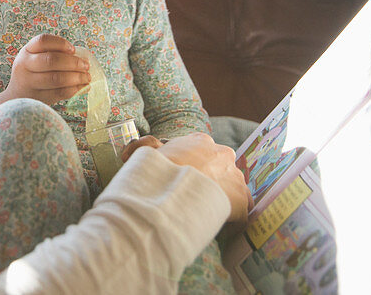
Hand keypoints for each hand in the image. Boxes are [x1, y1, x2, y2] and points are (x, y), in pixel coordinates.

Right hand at [0, 34, 89, 122]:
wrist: (16, 97)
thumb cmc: (33, 73)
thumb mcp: (35, 59)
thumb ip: (53, 54)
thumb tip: (82, 58)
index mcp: (26, 51)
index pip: (43, 41)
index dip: (61, 43)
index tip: (73, 49)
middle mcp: (25, 65)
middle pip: (51, 60)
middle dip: (73, 62)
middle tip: (86, 65)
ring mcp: (30, 83)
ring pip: (56, 78)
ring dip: (77, 77)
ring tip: (87, 77)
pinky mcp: (38, 98)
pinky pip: (60, 93)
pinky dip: (75, 90)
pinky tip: (83, 87)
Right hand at [124, 133, 249, 224]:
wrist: (171, 190)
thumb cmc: (157, 170)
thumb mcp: (147, 153)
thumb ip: (145, 147)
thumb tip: (129, 153)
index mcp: (201, 141)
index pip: (203, 153)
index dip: (194, 168)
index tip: (185, 181)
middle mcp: (223, 154)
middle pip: (221, 170)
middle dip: (212, 183)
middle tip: (196, 199)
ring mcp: (235, 177)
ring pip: (233, 190)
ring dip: (223, 201)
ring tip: (206, 214)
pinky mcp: (241, 201)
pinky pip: (241, 214)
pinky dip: (231, 223)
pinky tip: (216, 229)